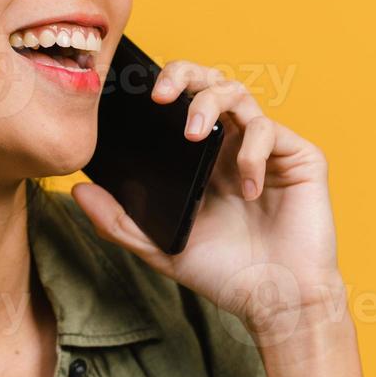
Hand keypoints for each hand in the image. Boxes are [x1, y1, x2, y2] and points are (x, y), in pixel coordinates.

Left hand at [70, 59, 345, 342]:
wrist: (278, 303)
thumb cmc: (224, 273)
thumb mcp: (158, 246)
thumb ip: (117, 220)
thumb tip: (76, 189)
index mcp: (200, 156)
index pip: (180, 101)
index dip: (161, 85)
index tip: (135, 95)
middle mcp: (232, 143)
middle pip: (209, 81)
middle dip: (183, 74)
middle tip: (161, 95)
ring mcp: (266, 148)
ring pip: (238, 93)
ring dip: (210, 105)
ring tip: (195, 135)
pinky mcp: (300, 157)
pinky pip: (270, 131)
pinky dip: (251, 151)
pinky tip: (246, 187)